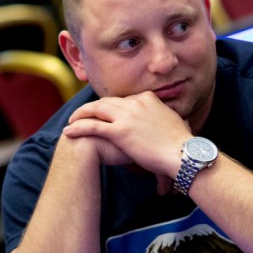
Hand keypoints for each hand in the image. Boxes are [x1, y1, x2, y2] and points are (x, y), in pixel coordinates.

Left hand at [63, 91, 191, 177]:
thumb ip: (169, 120)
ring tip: (71, 121)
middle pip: (107, 101)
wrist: (183, 153)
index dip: (112, 106)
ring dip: (81, 114)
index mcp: (148, 98)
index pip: (124, 100)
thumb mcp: (176, 123)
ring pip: (96, 110)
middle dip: (93, 108)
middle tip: (82, 114)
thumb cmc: (182, 144)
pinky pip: (93, 126)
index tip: (104, 112)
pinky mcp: (119, 131)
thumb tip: (179, 125)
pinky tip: (69, 132)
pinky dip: (78, 127)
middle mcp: (136, 103)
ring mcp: (126, 116)